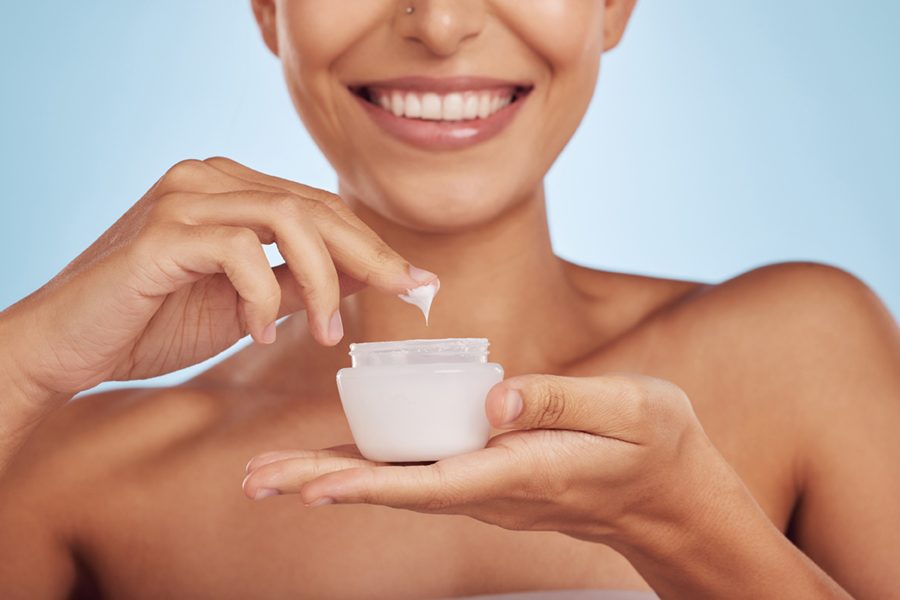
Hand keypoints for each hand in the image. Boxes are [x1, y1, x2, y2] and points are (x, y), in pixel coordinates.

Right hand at [0, 157, 436, 402]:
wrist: (67, 345)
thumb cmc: (152, 321)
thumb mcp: (247, 303)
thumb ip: (299, 282)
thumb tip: (370, 275)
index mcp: (230, 188)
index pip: (319, 207)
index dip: (374, 245)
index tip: (418, 282)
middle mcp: (209, 178)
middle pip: (315, 206)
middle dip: (372, 256)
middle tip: (409, 295)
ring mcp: (184, 197)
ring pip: (289, 219)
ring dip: (322, 282)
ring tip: (325, 334)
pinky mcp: (162, 232)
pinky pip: (242, 253)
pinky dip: (263, 298)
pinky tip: (257, 335)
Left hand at [242, 374, 743, 547]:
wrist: (671, 496)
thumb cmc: (656, 444)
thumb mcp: (629, 408)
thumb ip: (562, 401)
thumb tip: (495, 399)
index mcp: (522, 470)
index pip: (432, 483)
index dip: (367, 486)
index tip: (309, 488)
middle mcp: (492, 488)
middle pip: (394, 491)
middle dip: (322, 484)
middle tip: (254, 480)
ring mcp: (487, 487)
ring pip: (398, 484)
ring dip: (332, 477)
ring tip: (271, 473)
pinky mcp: (488, 476)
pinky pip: (419, 472)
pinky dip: (369, 468)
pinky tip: (337, 462)